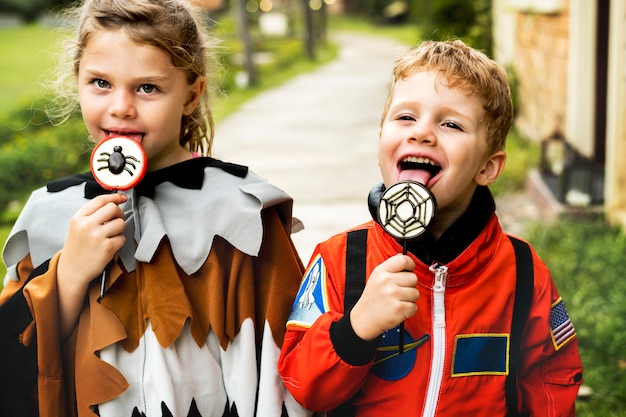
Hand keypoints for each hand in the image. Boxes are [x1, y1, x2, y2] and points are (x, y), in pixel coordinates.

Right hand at [57, 193, 126, 337]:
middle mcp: (87, 225)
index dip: (115, 197)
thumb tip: (116, 201)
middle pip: (113, 209)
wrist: (72, 270)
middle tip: (116, 221)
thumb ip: (93, 213)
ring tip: (110, 236)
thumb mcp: (78, 226)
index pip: (100, 200)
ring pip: (121, 223)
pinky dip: (119, 242)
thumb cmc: (78, 247)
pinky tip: (109, 247)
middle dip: (119, 213)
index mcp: (78, 218)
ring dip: (119, 229)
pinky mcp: (107, 248)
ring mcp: (97, 237)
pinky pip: (122, 238)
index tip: (122, 198)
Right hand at [349, 254, 417, 340]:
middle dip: (409, 286)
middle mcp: (386, 281)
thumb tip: (404, 259)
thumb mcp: (376, 278)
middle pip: (413, 277)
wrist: (364, 318)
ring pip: (416, 293)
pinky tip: (398, 309)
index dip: (410, 265)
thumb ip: (390, 268)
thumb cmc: (372, 299)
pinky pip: (414, 307)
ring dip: (409, 299)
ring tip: (397, 301)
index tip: (410, 270)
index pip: (403, 260)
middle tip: (399, 291)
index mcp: (381, 271)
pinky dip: (409, 310)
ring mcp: (393, 295)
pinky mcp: (398, 308)